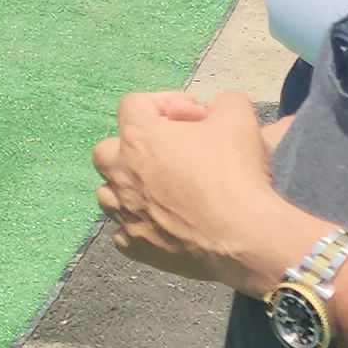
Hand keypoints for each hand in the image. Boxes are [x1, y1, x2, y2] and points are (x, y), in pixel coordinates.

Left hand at [91, 89, 323, 292]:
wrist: (243, 236)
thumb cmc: (235, 172)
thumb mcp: (238, 116)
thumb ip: (223, 102)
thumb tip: (216, 108)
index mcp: (138, 137)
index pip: (133, 104)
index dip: (161, 101)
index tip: (190, 112)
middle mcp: (121, 174)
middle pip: (105, 151)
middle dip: (131, 146)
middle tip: (165, 153)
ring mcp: (125, 213)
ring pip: (107, 194)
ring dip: (127, 187)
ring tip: (159, 189)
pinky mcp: (135, 246)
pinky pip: (123, 232)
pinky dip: (137, 224)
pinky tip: (162, 224)